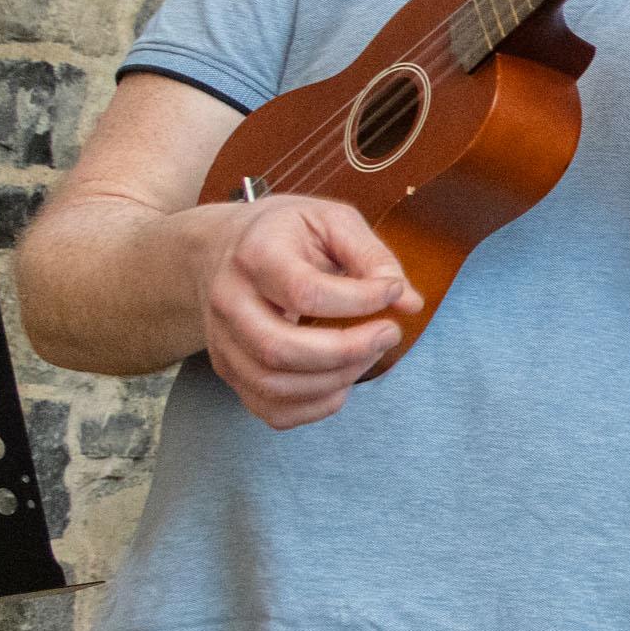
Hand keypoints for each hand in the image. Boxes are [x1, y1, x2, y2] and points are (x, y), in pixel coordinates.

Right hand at [193, 196, 419, 428]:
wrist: (221, 249)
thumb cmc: (286, 234)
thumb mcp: (331, 221)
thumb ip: (373, 256)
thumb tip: (408, 302)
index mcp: (255, 256)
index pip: (305, 293)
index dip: (361, 300)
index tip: (393, 291)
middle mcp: (229, 302)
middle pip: (282, 349)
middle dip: (350, 350)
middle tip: (389, 333)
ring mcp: (223, 343)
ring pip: (275, 386)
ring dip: (338, 379)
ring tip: (369, 352)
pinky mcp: (230, 371)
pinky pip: (271, 409)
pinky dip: (316, 406)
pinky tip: (342, 380)